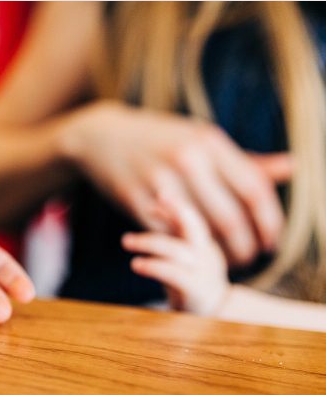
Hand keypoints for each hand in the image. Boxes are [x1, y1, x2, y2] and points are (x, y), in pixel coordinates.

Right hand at [60, 101, 292, 266]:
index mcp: (209, 141)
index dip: (270, 222)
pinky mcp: (136, 199)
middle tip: (250, 257)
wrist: (101, 135)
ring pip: (202, 233)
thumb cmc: (161, 139)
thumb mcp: (201, 139)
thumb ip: (246, 161)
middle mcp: (187, 158)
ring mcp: (159, 179)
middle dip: (247, 247)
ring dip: (220, 254)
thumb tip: (292, 167)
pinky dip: (186, 251)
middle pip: (232, 219)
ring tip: (226, 259)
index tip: (273, 241)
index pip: (254, 190)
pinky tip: (193, 252)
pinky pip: (170, 237)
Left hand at [122, 193, 229, 315]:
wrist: (214, 315)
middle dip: (176, 211)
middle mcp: (206, 254)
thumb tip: (154, 206)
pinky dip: (152, 266)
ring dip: (149, 242)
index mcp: (204, 242)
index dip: (175, 205)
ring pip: (176, 250)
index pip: (191, 218)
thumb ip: (173, 233)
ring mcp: (202, 272)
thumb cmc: (192, 279)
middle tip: (151, 205)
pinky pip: (172, 273)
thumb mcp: (185, 255)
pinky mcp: (193, 290)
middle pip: (194, 226)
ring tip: (126, 241)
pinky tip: (136, 264)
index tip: (159, 195)